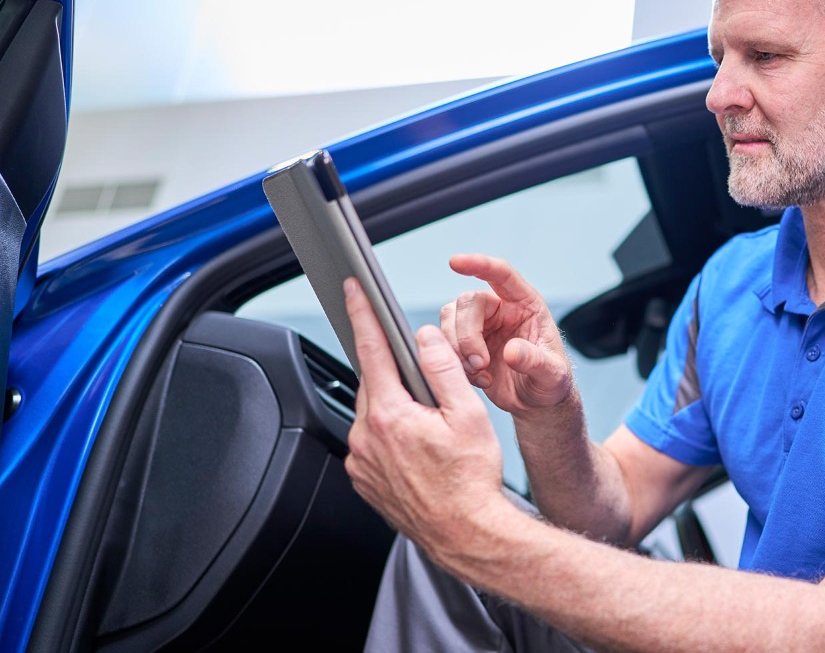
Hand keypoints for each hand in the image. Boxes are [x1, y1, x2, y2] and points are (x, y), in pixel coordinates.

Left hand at [342, 277, 510, 553]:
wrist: (467, 535)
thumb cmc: (472, 481)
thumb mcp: (468, 414)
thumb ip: (442, 368)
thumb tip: (424, 338)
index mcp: (389, 415)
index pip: (371, 350)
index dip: (362, 314)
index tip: (352, 289)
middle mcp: (365, 438)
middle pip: (373, 383)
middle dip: (396, 374)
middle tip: (429, 391)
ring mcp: (361, 462)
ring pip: (371, 413)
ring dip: (394, 408)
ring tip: (431, 430)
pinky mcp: (364, 480)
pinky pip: (370, 443)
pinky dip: (389, 435)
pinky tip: (419, 450)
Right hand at [440, 254, 574, 415]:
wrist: (536, 403)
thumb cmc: (550, 381)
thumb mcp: (552, 375)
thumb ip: (535, 361)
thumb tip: (512, 351)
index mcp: (526, 305)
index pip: (502, 275)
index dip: (479, 264)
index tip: (456, 262)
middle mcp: (501, 309)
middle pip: (467, 302)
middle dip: (467, 334)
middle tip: (479, 364)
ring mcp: (481, 325)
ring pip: (450, 318)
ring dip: (457, 348)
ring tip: (480, 372)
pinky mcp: (466, 344)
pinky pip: (445, 342)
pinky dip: (454, 361)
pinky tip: (478, 378)